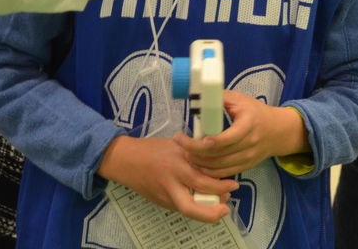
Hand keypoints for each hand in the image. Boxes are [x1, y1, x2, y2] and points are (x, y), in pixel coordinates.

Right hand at [98, 135, 236, 222]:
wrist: (124, 160)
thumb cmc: (152, 149)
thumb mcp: (176, 146)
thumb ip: (193, 155)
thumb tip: (216, 163)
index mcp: (176, 163)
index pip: (202, 180)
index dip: (220, 186)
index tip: (233, 184)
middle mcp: (171, 181)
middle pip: (194, 204)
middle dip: (215, 207)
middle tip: (228, 201)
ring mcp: (164, 195)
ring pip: (188, 211)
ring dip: (207, 212)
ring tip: (219, 207)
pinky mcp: (161, 202)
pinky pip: (181, 208)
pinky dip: (196, 207)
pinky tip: (204, 202)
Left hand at [178, 91, 309, 176]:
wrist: (278, 131)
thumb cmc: (256, 112)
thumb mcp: (240, 99)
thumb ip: (219, 98)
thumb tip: (197, 96)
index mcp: (248, 124)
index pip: (226, 139)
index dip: (206, 142)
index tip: (188, 137)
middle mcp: (249, 144)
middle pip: (219, 155)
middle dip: (195, 152)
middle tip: (180, 144)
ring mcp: (248, 159)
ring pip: (219, 168)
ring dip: (199, 164)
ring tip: (185, 153)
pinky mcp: (245, 167)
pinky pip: (224, 174)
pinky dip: (208, 172)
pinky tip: (197, 164)